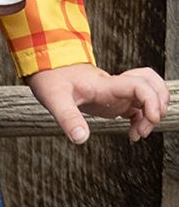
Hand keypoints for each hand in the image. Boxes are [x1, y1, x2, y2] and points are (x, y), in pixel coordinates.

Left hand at [29, 63, 169, 143]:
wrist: (47, 68)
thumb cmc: (51, 79)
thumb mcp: (54, 99)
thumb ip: (68, 118)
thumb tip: (80, 138)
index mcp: (106, 85)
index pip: (139, 85)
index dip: (152, 100)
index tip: (151, 119)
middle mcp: (116, 86)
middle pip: (153, 85)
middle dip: (157, 106)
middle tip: (144, 129)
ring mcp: (117, 93)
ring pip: (149, 95)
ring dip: (152, 112)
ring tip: (139, 133)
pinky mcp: (114, 100)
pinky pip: (139, 106)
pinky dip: (143, 119)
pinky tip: (133, 133)